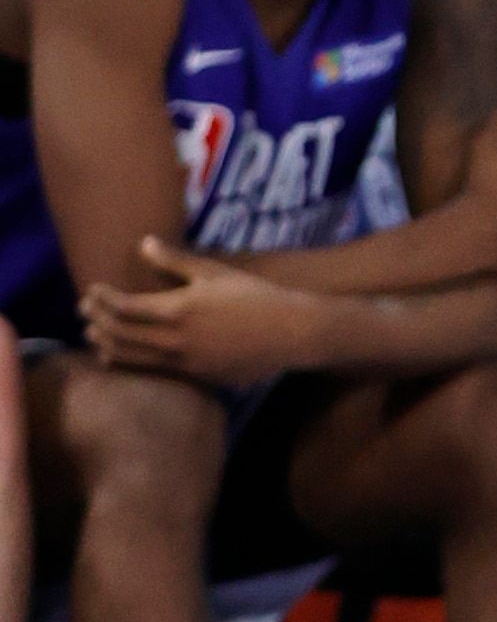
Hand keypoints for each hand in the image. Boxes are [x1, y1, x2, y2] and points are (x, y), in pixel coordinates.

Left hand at [81, 241, 307, 389]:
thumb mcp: (214, 272)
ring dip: (107, 345)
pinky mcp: (196, 377)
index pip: (124, 307)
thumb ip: (174, 261)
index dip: (101, 299)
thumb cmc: (253, 295)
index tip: (91, 290)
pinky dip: (129, 362)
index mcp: (179, 309)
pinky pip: (153, 370)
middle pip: (120, 334)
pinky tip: (121, 356)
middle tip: (83, 310)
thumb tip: (144, 244)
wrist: (288, 332)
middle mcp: (176, 340)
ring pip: (132, 358)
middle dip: (96, 321)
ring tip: (93, 336)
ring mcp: (185, 362)